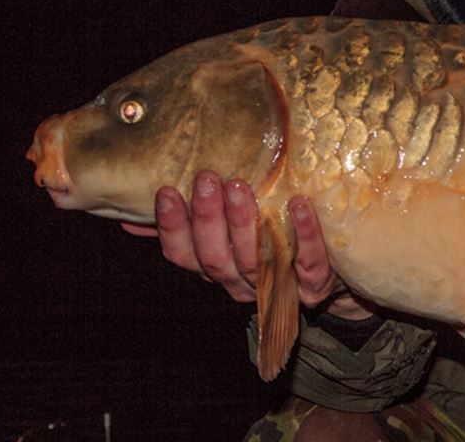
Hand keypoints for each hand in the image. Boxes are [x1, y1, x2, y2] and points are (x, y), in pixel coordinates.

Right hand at [122, 171, 369, 317]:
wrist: (335, 272)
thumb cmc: (274, 239)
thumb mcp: (228, 231)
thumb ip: (186, 223)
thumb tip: (129, 214)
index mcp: (218, 266)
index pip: (183, 256)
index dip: (172, 227)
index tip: (166, 191)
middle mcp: (243, 280)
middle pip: (216, 258)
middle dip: (208, 219)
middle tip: (207, 179)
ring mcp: (279, 285)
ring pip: (255, 260)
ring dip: (245, 223)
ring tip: (241, 186)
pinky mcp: (315, 282)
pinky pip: (308, 261)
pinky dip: (303, 233)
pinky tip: (299, 203)